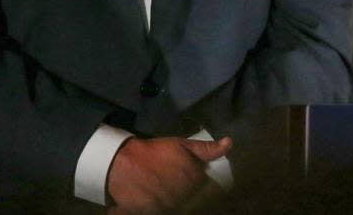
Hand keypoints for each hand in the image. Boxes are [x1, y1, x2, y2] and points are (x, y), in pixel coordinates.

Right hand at [106, 136, 232, 213]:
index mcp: (195, 178)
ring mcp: (168, 205)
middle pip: (196, 200)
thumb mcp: (182, 145)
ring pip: (182, 206)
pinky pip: (165, 211)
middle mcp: (184, 194)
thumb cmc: (155, 152)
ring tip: (166, 190)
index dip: (205, 186)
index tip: (196, 182)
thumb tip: (229, 143)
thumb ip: (206, 149)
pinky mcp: (152, 211)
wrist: (123, 162)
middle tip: (176, 183)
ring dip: (179, 201)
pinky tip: (160, 199)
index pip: (210, 189)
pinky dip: (165, 206)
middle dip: (191, 194)